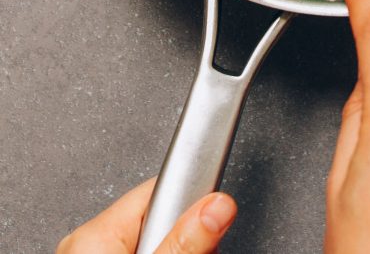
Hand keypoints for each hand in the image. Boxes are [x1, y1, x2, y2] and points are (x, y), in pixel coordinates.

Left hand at [56, 177, 236, 253]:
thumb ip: (183, 241)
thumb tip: (219, 204)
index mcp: (94, 233)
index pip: (161, 186)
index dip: (194, 197)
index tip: (219, 207)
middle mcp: (86, 242)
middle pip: (160, 213)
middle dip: (185, 231)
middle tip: (202, 251)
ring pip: (153, 234)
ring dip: (176, 246)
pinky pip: (139, 248)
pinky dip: (159, 252)